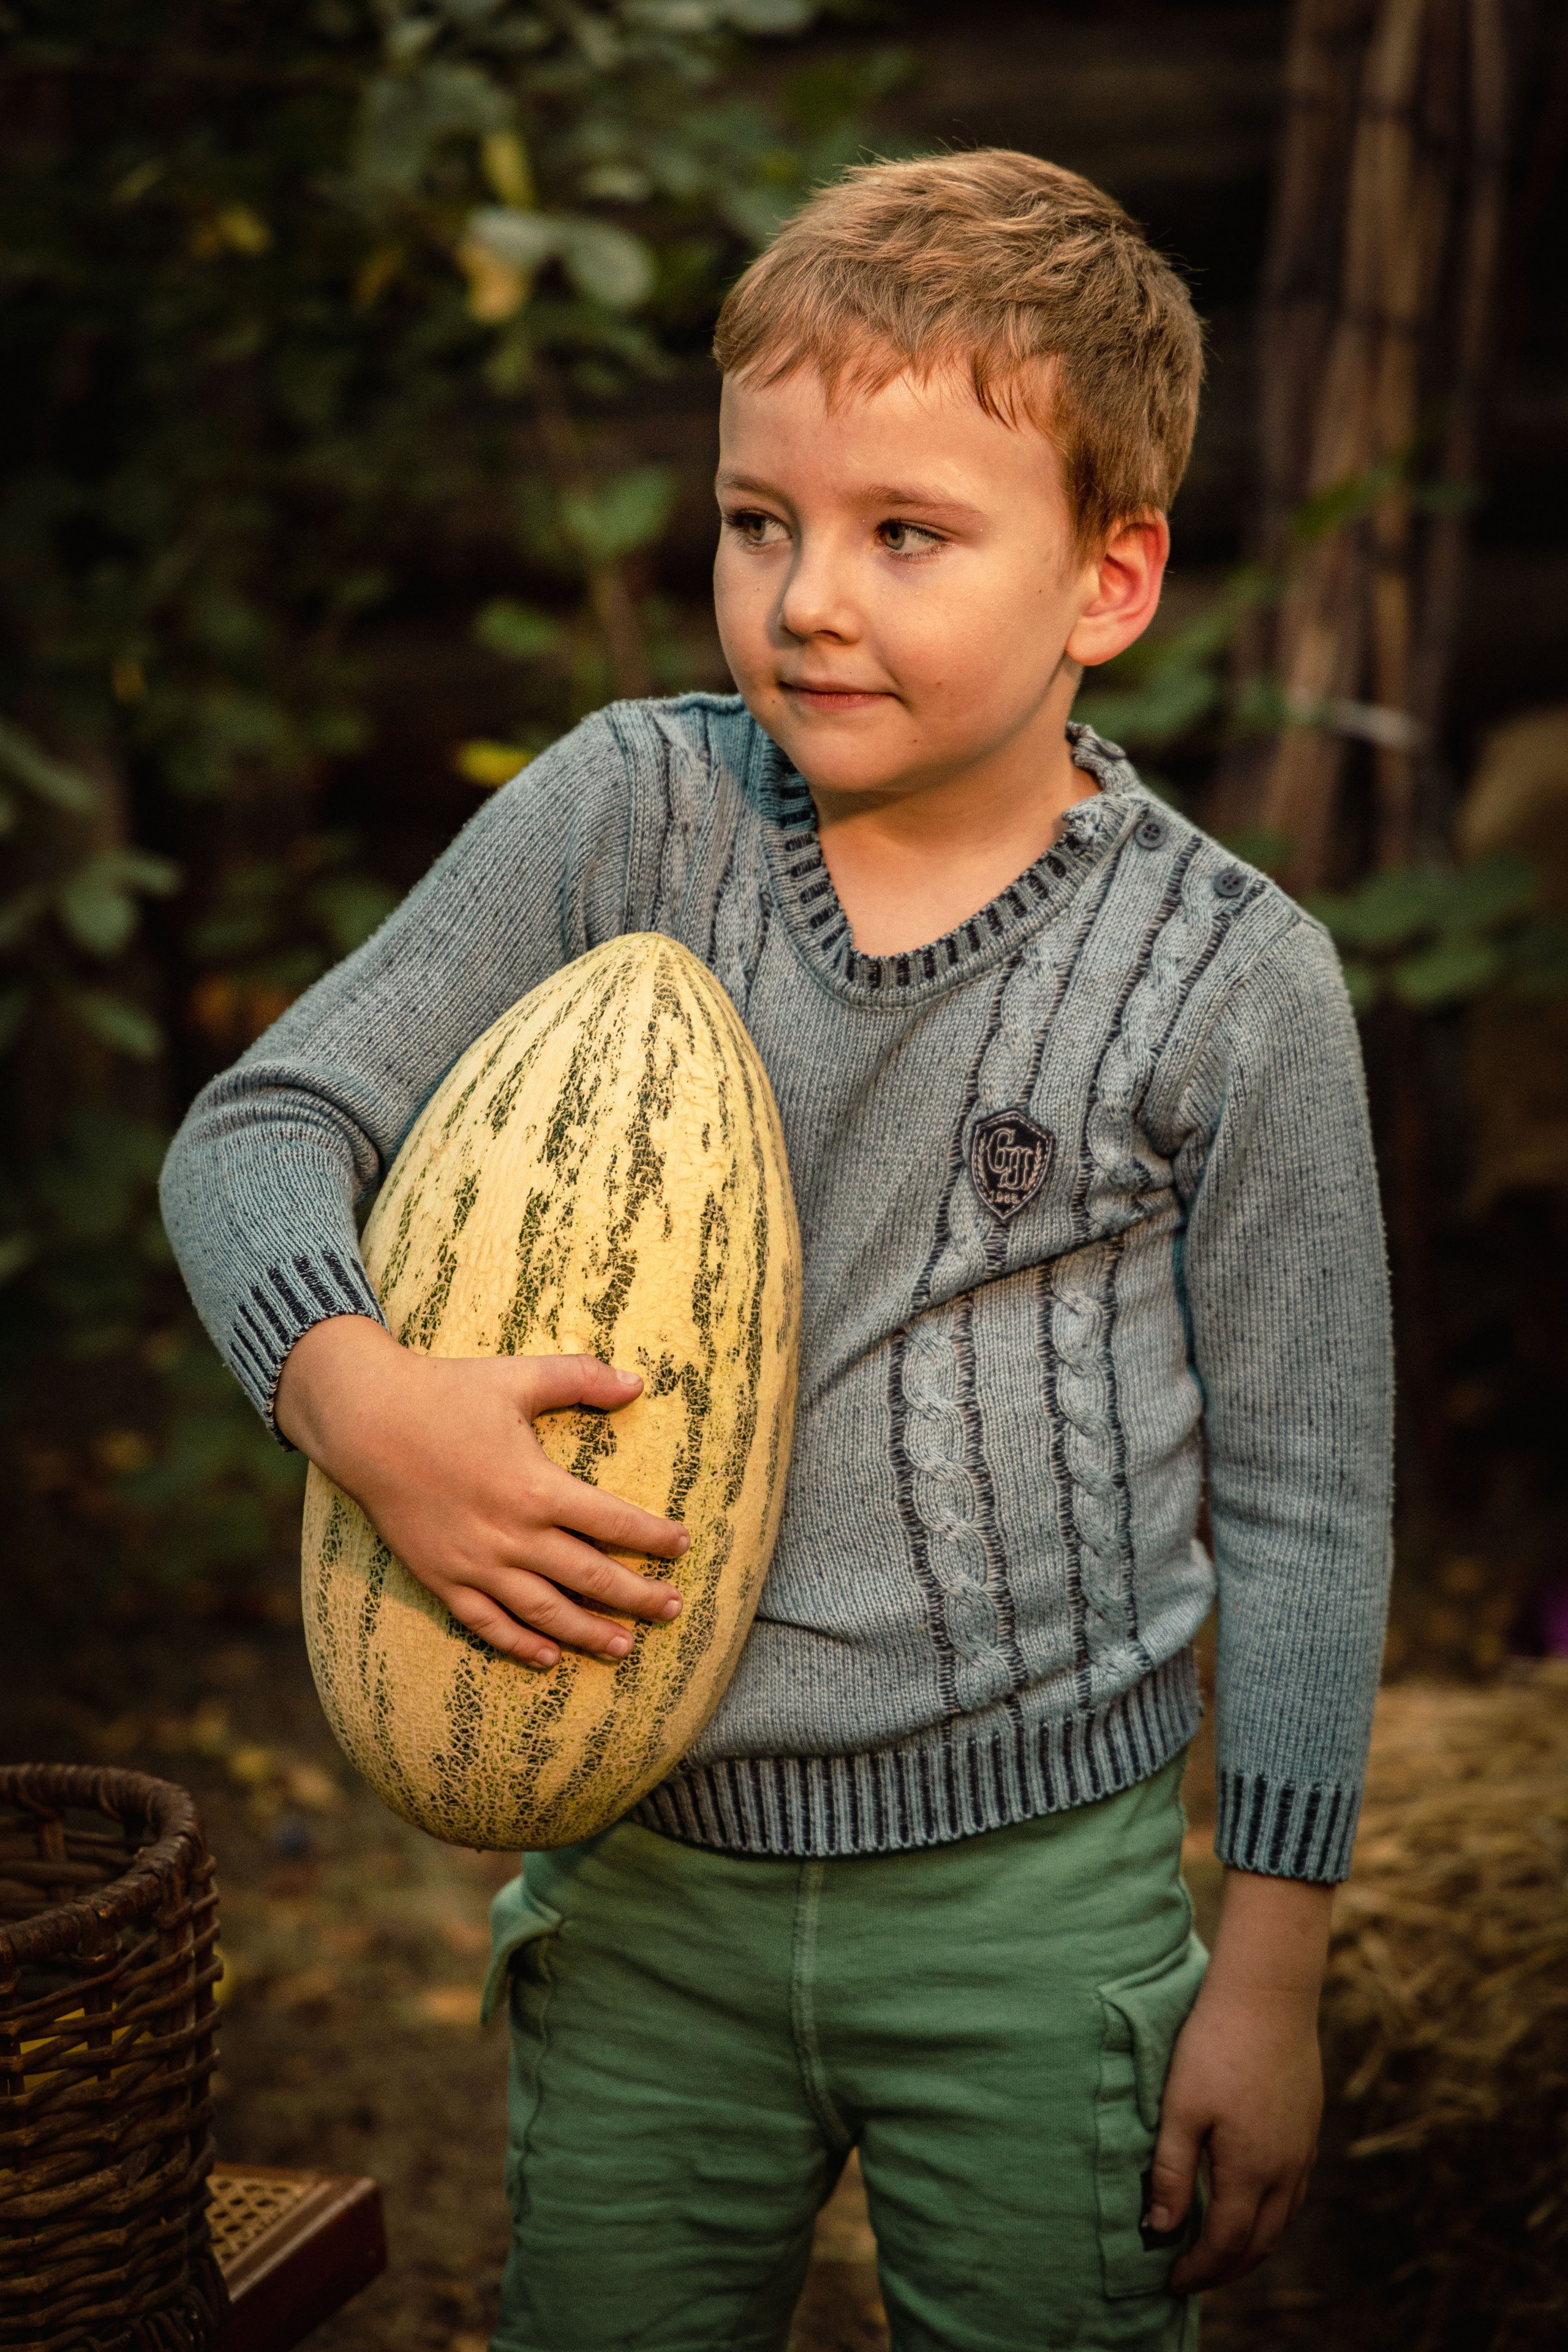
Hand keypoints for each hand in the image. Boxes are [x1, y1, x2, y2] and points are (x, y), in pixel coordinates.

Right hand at [276, 1314, 688, 1670]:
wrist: (366, 1420)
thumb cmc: (446, 1393)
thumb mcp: (519, 1377)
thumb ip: (581, 1377)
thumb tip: (638, 1382)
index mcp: (537, 1487)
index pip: (612, 1522)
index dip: (652, 1537)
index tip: (682, 1545)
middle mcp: (511, 1534)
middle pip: (588, 1576)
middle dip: (636, 1596)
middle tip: (674, 1609)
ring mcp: (474, 1562)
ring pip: (543, 1611)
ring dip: (587, 1632)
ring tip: (624, 1648)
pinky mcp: (440, 1577)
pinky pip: (485, 1623)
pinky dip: (518, 1645)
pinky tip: (547, 1659)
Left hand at [1149, 1870, 1332, 2292]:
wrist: (1268, 1995)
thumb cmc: (1214, 2046)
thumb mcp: (1180, 2108)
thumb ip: (1169, 2172)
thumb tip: (1159, 2230)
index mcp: (1250, 2170)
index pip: (1225, 2243)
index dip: (1198, 2270)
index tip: (1170, 2281)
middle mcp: (1285, 2168)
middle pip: (1261, 2243)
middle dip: (1226, 2270)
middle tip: (1193, 2278)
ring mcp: (1302, 2148)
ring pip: (1283, 2219)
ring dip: (1254, 2246)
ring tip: (1221, 2253)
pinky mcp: (1308, 2125)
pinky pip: (1295, 2190)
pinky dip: (1273, 2214)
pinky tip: (1254, 2203)